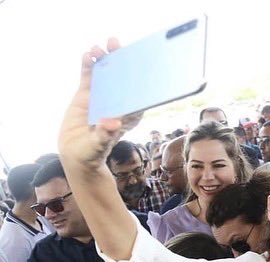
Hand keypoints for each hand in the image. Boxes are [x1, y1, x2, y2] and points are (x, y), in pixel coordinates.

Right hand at [58, 38, 142, 168]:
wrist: (75, 153)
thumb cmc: (92, 152)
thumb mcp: (98, 145)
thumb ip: (105, 135)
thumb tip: (113, 124)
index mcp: (128, 114)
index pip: (137, 93)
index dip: (139, 75)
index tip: (138, 59)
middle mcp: (117, 102)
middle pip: (122, 77)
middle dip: (120, 59)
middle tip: (116, 44)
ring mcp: (102, 96)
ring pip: (105, 73)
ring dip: (103, 58)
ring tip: (99, 48)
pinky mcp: (86, 94)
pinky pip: (88, 77)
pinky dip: (88, 65)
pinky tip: (87, 55)